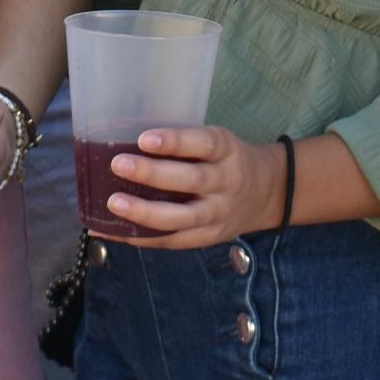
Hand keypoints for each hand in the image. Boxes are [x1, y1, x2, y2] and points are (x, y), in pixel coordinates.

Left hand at [98, 126, 286, 247]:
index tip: (144, 139)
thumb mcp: (217, 141)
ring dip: (145, 212)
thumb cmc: (225, 160)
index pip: (203, 144)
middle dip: (152, 174)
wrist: (265, 193)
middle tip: (119, 164)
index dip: (175, 141)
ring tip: (114, 203)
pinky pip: (175, 240)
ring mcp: (218, 214)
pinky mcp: (209, 237)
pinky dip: (144, 237)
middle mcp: (226, 182)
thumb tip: (122, 138)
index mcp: (227, 150)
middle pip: (191, 180)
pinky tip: (117, 231)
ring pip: (182, 217)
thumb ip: (184, 143)